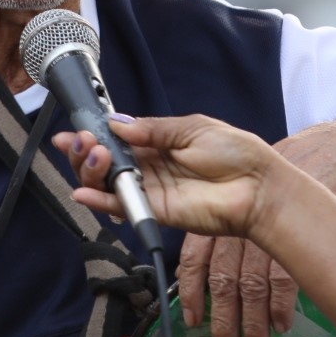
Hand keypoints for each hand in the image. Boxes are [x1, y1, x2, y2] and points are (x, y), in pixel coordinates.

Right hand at [53, 114, 285, 336]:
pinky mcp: (156, 212)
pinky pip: (123, 208)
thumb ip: (152, 129)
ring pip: (108, 183)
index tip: (77, 128)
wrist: (259, 187)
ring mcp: (151, 190)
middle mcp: (149, 166)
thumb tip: (116, 124)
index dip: (94, 133)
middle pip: (105, 162)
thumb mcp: (191, 128)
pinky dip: (100, 201)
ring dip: (91, 170)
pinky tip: (83, 192)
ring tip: (95, 156)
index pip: (117, 138)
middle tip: (84, 141)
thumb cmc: (234, 152)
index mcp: (157, 142)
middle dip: (87, 150)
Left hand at [177, 121, 335, 336]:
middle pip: (224, 280)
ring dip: (253, 323)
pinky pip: (285, 279)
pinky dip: (281, 306)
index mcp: (218, 213)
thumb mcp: (233, 182)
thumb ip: (208, 219)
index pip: (195, 257)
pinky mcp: (296, 232)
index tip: (192, 320)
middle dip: (224, 320)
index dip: (191, 292)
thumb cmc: (274, 170)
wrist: (325, 154)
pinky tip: (282, 324)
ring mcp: (269, 230)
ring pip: (253, 286)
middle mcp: (239, 224)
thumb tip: (180, 257)